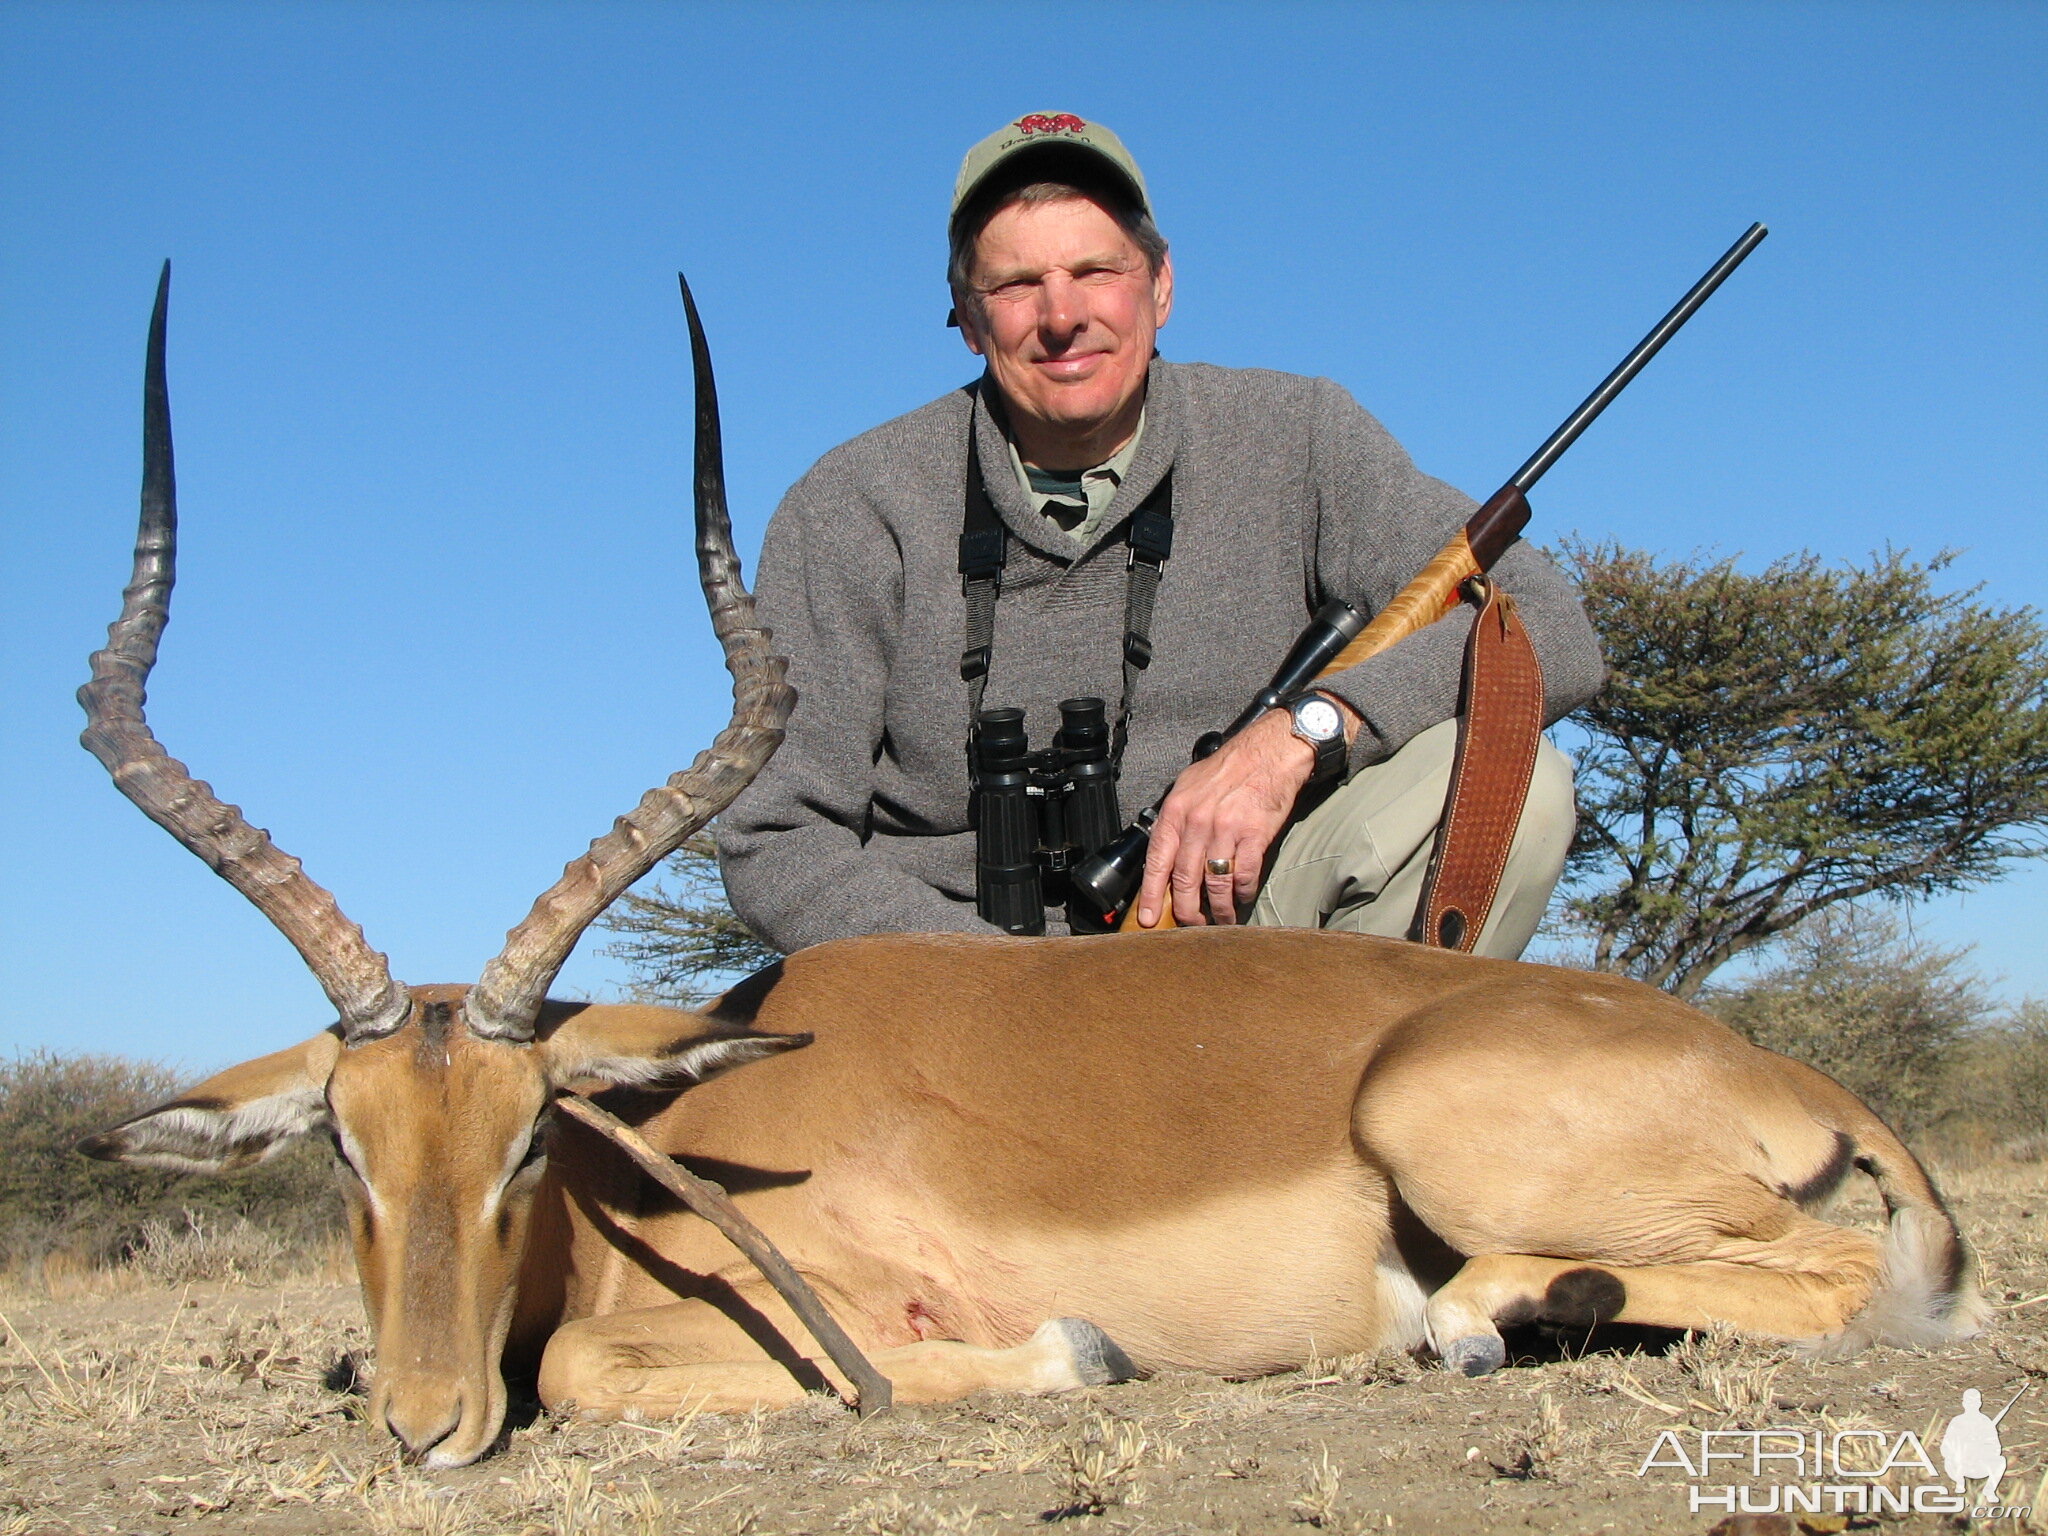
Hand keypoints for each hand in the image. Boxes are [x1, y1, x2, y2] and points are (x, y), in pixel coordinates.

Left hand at [1134, 704, 1348, 926]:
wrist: (1269, 752)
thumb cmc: (1229, 769)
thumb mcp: (1188, 786)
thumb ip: (1175, 818)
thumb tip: (1164, 852)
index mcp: (1176, 811)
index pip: (1157, 861)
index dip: (1150, 894)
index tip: (1149, 918)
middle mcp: (1197, 822)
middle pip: (1184, 879)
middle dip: (1185, 910)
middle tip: (1190, 924)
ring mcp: (1226, 829)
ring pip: (1214, 883)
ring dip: (1217, 909)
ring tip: (1220, 920)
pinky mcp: (1255, 835)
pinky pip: (1244, 875)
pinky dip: (1242, 892)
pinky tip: (1241, 897)